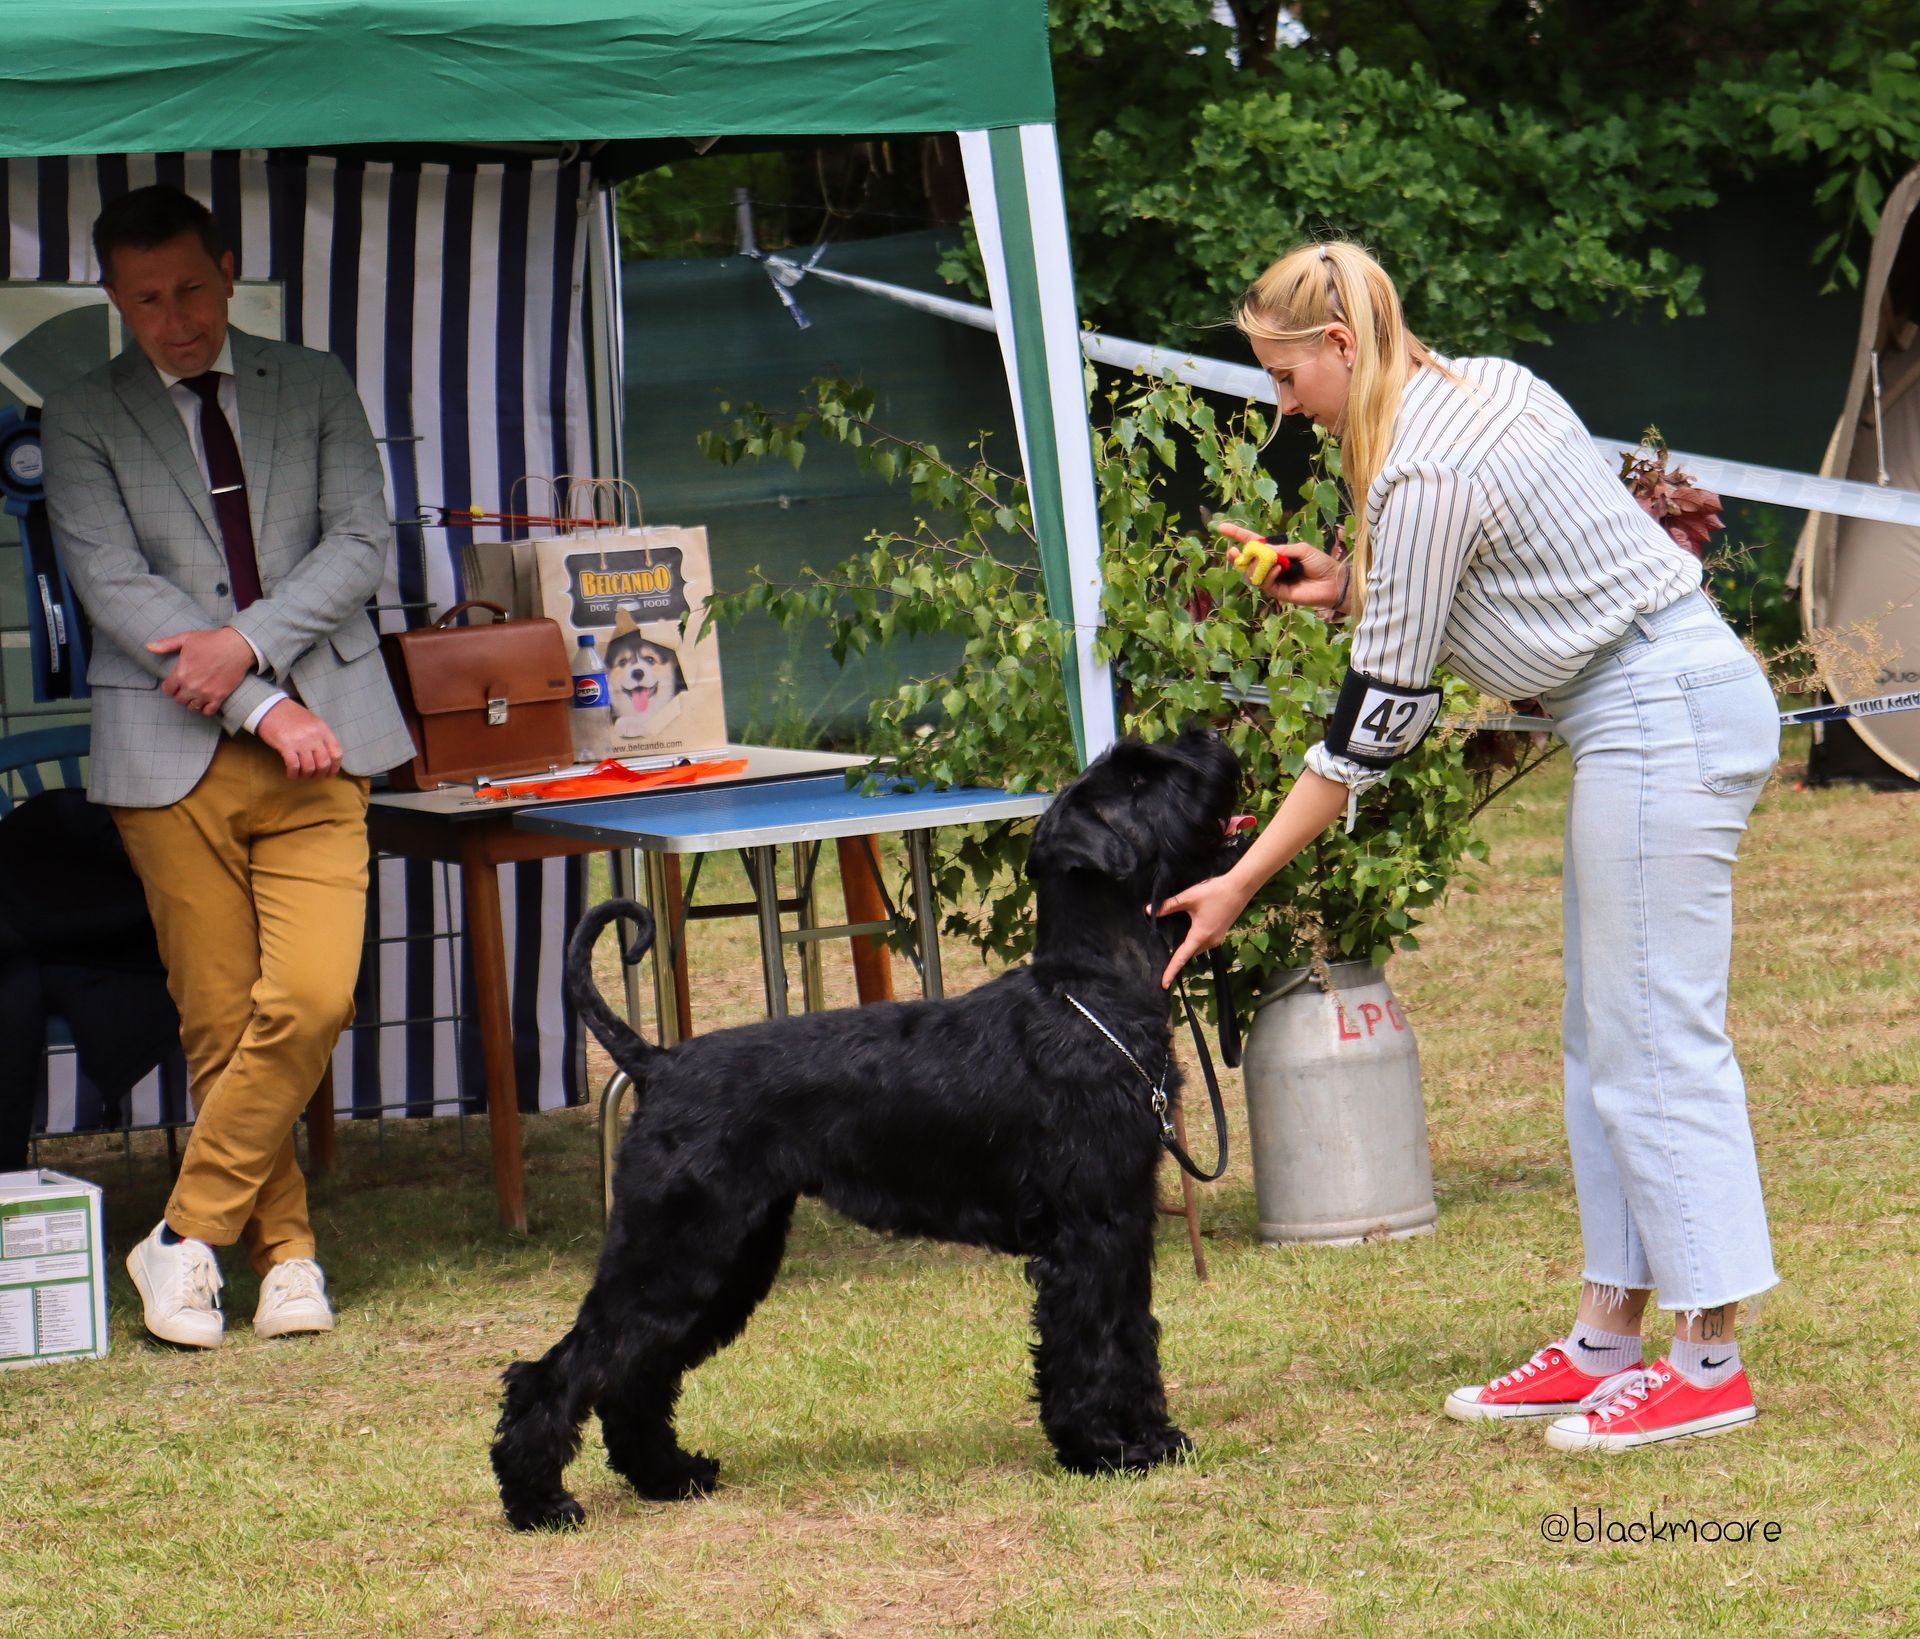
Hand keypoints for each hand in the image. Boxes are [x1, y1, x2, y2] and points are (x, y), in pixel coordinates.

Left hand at [148, 626, 254, 715]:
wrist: (237, 646)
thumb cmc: (212, 640)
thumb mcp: (186, 638)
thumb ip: (166, 645)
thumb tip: (148, 647)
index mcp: (181, 673)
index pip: (167, 690)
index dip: (170, 687)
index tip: (175, 685)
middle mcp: (191, 686)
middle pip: (179, 700)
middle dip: (181, 695)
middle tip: (187, 689)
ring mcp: (206, 693)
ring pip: (192, 707)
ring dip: (193, 702)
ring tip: (197, 695)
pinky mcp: (219, 696)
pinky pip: (208, 711)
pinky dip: (206, 709)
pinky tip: (207, 701)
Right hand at [257, 700, 343, 779]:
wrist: (271, 707)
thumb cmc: (292, 716)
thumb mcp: (313, 722)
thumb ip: (321, 737)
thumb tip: (327, 757)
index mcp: (323, 730)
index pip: (336, 753)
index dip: (335, 767)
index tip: (330, 773)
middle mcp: (314, 736)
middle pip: (324, 763)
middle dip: (320, 774)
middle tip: (314, 777)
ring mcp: (300, 741)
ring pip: (309, 767)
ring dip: (306, 775)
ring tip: (302, 775)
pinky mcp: (286, 745)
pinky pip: (294, 766)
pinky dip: (293, 774)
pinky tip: (291, 774)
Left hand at [1154, 871, 1253, 989]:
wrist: (1240, 888)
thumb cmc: (1214, 892)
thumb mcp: (1189, 897)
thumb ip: (1168, 905)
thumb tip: (1149, 911)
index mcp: (1200, 935)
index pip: (1181, 958)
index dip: (1171, 971)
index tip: (1164, 984)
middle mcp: (1210, 941)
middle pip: (1189, 954)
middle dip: (1178, 959)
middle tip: (1163, 963)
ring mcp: (1217, 939)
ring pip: (1197, 949)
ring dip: (1187, 949)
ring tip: (1173, 948)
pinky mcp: (1221, 934)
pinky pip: (1204, 943)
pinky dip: (1194, 942)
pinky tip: (1188, 934)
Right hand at [1228, 539, 1346, 611]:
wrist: (1333, 582)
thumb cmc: (1320, 563)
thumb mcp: (1301, 549)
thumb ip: (1281, 548)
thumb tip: (1262, 548)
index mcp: (1276, 552)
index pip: (1253, 543)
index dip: (1237, 535)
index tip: (1221, 528)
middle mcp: (1271, 566)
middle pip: (1247, 561)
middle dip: (1237, 556)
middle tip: (1232, 551)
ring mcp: (1273, 579)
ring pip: (1252, 574)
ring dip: (1255, 566)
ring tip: (1269, 562)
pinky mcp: (1277, 592)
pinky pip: (1264, 583)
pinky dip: (1268, 574)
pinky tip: (1278, 569)